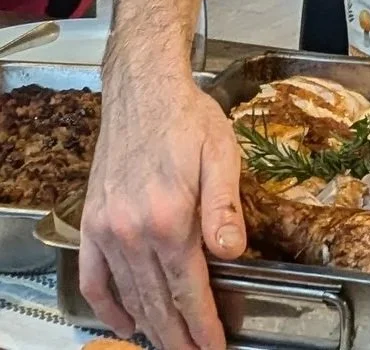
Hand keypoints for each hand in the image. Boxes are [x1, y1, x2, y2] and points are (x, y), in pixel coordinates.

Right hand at [81, 71, 245, 349]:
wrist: (143, 90)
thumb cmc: (187, 117)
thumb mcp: (222, 152)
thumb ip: (225, 205)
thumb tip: (231, 251)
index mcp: (170, 218)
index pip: (189, 290)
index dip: (203, 326)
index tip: (214, 347)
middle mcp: (134, 230)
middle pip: (158, 302)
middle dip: (178, 337)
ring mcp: (108, 229)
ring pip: (129, 295)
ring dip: (149, 327)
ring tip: (167, 345)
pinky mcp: (92, 221)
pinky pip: (94, 278)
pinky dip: (107, 306)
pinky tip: (125, 321)